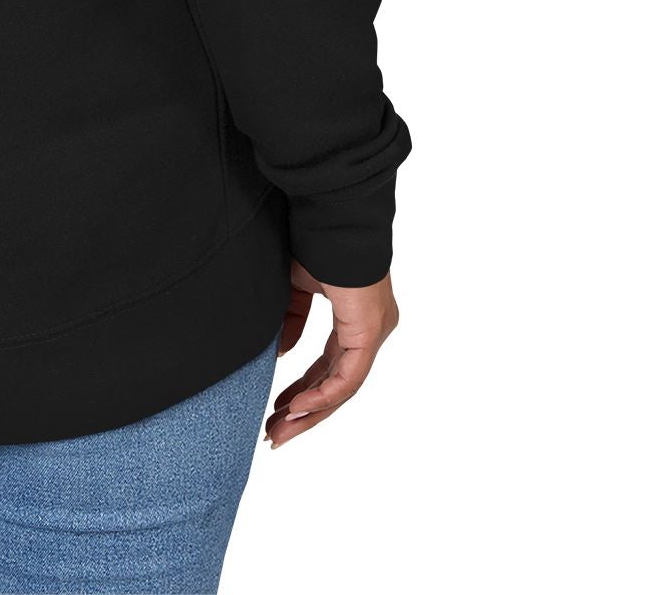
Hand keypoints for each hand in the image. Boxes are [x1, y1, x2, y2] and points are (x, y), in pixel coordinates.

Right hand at [261, 258, 399, 448]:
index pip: (329, 366)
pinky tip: (297, 408)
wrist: (328, 214)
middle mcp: (369, 330)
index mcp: (354, 318)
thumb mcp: (293, 288)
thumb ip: (289, 322)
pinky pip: (348, 378)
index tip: (275, 409)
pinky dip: (321, 396)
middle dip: (302, 411)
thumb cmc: (313, 240)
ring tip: (278, 432)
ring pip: (342, 389)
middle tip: (274, 433)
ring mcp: (373, 333)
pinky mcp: (369, 332)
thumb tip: (281, 354)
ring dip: (309, 413)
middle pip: (335, 385)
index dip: (302, 390)